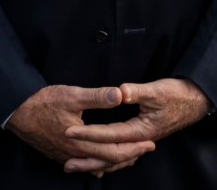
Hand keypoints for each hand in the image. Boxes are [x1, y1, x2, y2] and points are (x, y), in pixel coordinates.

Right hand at [6, 85, 154, 175]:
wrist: (14, 113)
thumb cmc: (40, 103)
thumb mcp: (70, 95)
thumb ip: (97, 96)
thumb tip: (121, 94)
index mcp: (82, 142)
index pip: (116, 152)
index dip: (135, 148)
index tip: (150, 143)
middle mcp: (76, 153)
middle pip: (108, 162)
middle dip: (129, 156)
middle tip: (145, 150)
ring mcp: (65, 156)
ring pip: (95, 165)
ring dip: (113, 162)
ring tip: (127, 156)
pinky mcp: (57, 154)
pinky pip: (82, 164)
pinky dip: (95, 164)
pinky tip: (97, 164)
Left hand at [63, 78, 211, 172]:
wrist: (192, 102)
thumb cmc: (175, 95)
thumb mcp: (157, 91)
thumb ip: (137, 92)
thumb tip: (121, 92)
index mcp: (142, 130)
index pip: (110, 134)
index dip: (89, 133)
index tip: (68, 131)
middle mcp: (140, 140)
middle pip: (110, 154)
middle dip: (87, 158)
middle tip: (66, 162)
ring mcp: (139, 143)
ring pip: (115, 159)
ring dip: (94, 163)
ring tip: (72, 166)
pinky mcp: (138, 141)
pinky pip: (120, 157)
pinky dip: (106, 161)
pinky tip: (94, 166)